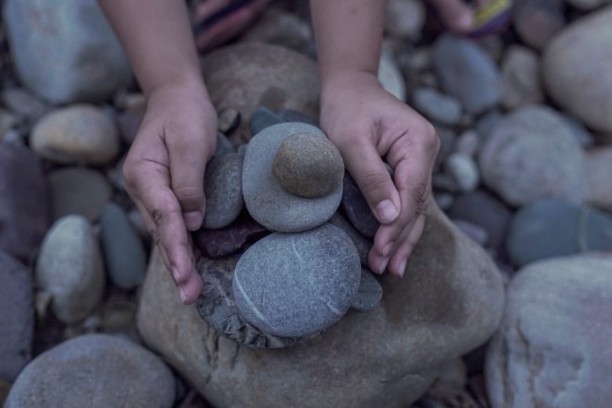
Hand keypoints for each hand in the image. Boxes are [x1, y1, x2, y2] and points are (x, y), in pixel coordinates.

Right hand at [123, 81, 216, 303]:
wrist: (176, 98)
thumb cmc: (185, 115)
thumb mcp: (191, 142)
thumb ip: (190, 182)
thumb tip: (192, 223)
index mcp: (143, 174)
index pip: (163, 215)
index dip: (177, 246)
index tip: (184, 273)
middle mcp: (141, 189)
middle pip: (161, 232)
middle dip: (176, 265)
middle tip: (189, 295)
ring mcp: (150, 195)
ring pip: (165, 234)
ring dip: (178, 263)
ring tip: (190, 292)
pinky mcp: (164, 197)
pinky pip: (171, 226)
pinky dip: (180, 248)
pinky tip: (188, 269)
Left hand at [320, 71, 438, 276]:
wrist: (351, 88)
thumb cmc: (348, 109)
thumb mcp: (351, 140)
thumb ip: (371, 178)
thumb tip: (389, 217)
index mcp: (418, 142)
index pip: (412, 192)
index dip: (397, 224)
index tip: (381, 249)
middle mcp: (426, 153)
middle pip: (418, 204)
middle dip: (401, 238)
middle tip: (384, 268)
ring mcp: (421, 161)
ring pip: (417, 207)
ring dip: (404, 238)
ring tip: (392, 268)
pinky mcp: (409, 169)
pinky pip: (409, 201)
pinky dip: (401, 225)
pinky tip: (395, 248)